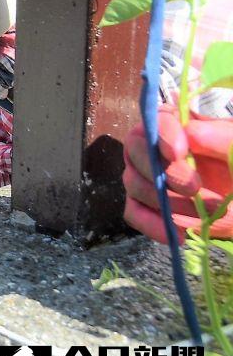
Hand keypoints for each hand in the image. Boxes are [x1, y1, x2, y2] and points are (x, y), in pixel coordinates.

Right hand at [121, 106, 232, 242]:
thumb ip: (222, 137)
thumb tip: (192, 132)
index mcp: (178, 127)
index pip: (157, 120)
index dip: (163, 136)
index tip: (180, 153)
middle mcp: (154, 149)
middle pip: (135, 151)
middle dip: (162, 172)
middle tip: (193, 188)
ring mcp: (146, 178)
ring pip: (135, 184)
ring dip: (167, 201)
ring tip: (205, 213)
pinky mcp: (145, 206)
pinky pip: (134, 213)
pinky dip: (152, 225)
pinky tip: (178, 235)